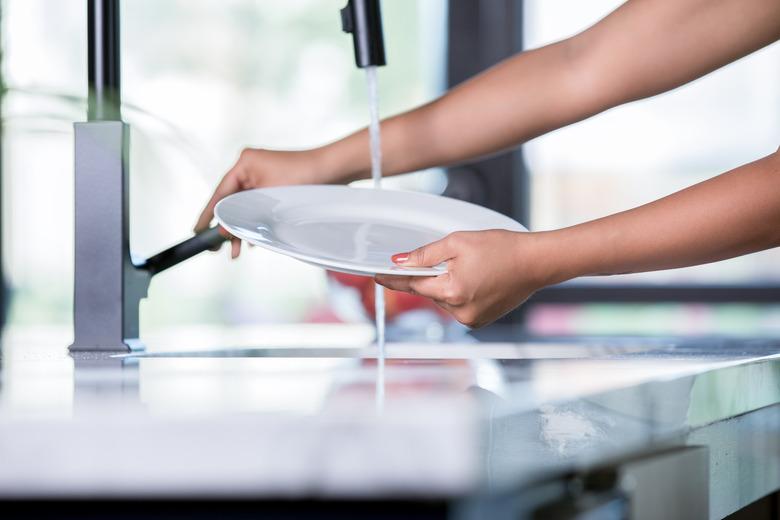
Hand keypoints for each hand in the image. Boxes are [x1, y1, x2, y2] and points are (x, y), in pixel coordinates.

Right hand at [194, 147, 332, 257]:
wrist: (334, 169)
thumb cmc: (304, 177)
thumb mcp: (269, 199)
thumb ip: (244, 215)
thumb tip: (224, 231)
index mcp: (244, 164)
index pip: (219, 194)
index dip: (207, 215)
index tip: (196, 231)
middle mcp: (250, 168)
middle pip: (230, 202)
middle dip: (226, 227)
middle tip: (216, 249)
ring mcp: (263, 176)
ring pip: (244, 207)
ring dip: (241, 228)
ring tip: (235, 252)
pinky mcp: (275, 185)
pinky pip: (257, 206)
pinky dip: (254, 222)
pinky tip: (251, 240)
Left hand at [375, 230, 550, 327]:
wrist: (535, 263)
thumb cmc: (501, 248)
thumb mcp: (458, 243)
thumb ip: (425, 254)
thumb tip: (399, 262)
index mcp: (452, 291)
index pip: (412, 286)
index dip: (393, 280)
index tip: (377, 276)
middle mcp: (459, 311)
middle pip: (429, 292)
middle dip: (432, 277)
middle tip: (452, 259)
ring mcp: (471, 319)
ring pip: (443, 300)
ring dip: (446, 285)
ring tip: (472, 268)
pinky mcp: (480, 321)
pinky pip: (458, 307)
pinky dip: (459, 293)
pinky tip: (477, 280)